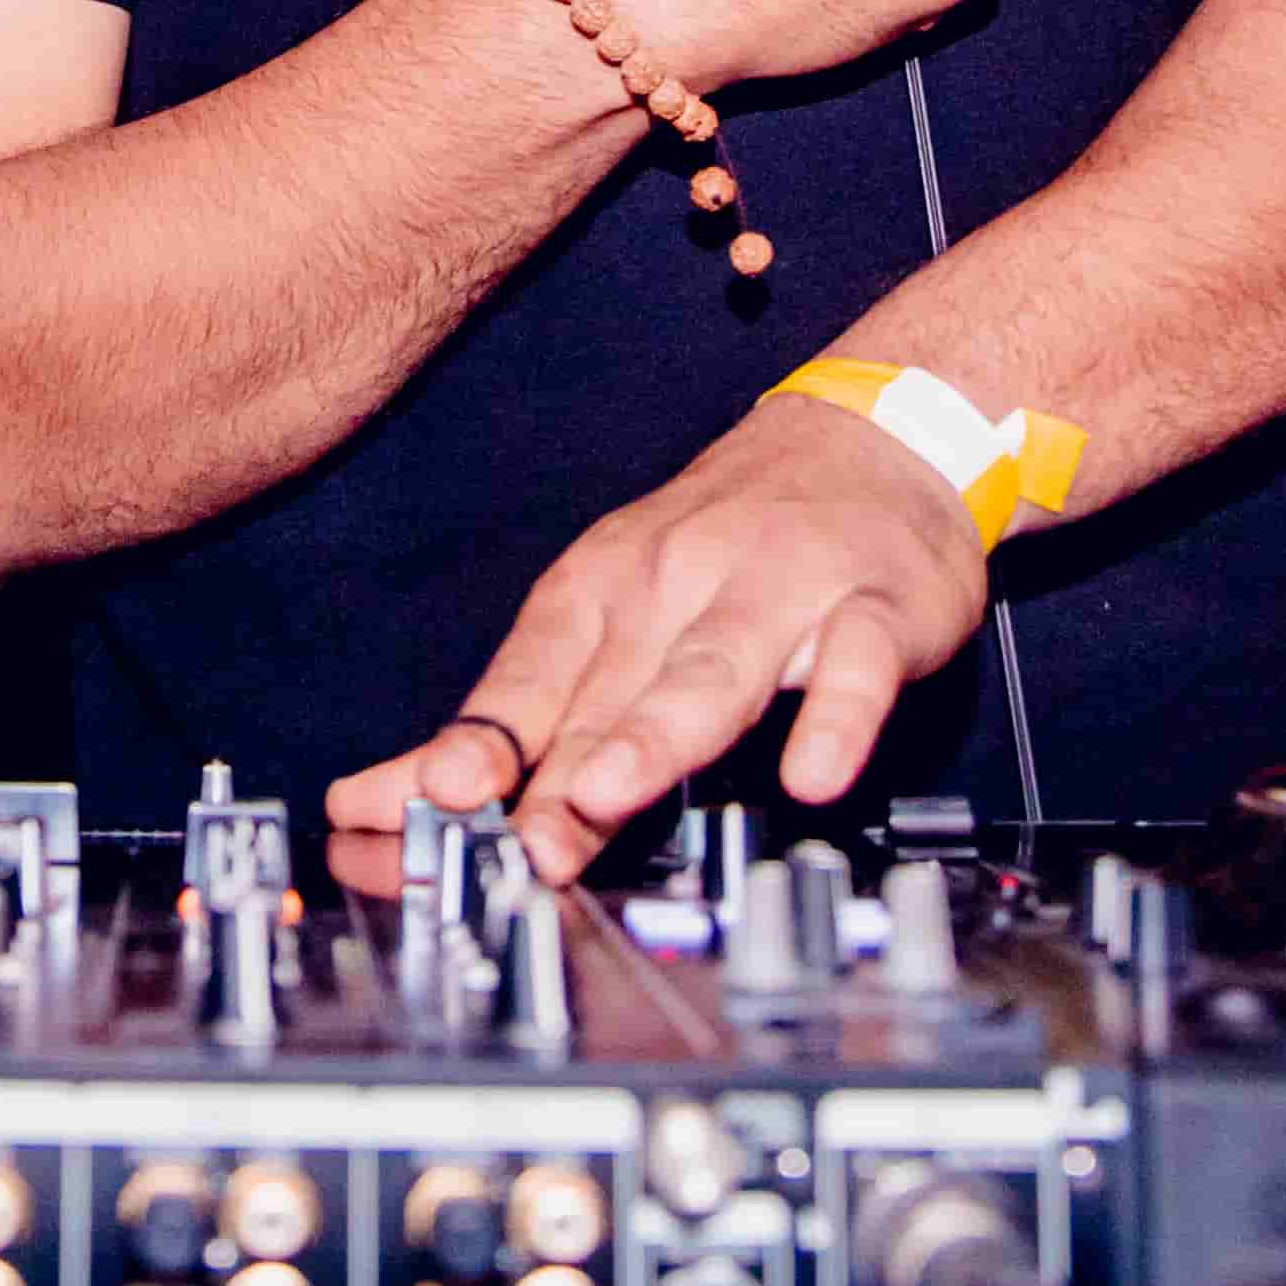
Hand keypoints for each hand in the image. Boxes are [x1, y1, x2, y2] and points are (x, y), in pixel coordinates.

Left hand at [333, 391, 992, 882]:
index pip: (521, 683)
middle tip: (510, 848)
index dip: (464, 752)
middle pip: (607, 695)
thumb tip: (414, 802)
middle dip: (552, 779)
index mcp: (603, 587)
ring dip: (655, 736)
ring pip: (712, 670)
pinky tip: (813, 774)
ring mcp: (780, 591)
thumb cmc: (734, 544)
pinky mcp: (877, 609)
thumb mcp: (624, 611)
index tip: (407, 809)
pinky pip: (854, 668)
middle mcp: (679, 582)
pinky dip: (836, 720)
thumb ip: (538, 717)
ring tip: (607, 794)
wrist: (876, 437)